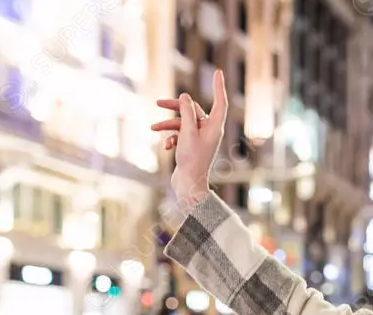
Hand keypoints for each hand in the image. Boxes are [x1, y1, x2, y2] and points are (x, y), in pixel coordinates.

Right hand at [152, 68, 227, 210]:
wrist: (189, 184)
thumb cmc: (191, 159)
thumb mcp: (187, 132)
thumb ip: (186, 112)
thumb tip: (185, 96)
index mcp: (215, 127)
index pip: (219, 101)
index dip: (218, 86)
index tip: (217, 72)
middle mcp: (210, 131)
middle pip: (192, 111)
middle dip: (175, 107)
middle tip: (158, 102)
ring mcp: (201, 139)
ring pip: (183, 123)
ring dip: (168, 125)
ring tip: (153, 128)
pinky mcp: (192, 146)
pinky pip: (180, 135)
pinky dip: (172, 137)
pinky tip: (166, 146)